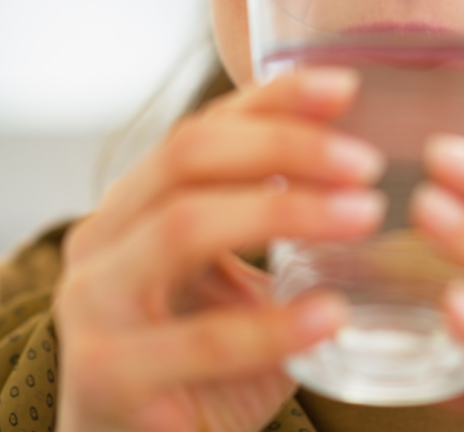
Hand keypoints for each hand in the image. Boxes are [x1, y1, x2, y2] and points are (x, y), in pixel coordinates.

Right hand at [54, 68, 387, 431]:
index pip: (203, 128)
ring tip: (365, 216)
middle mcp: (102, 240)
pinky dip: (275, 324)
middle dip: (286, 147)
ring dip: (286, 211)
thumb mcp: (234, 275)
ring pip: (184, 226)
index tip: (347, 86)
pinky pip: (202, 340)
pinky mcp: (111, 377)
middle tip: (367, 163)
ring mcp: (97, 306)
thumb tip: (359, 156)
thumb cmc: (199, 356)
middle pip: (189, 157)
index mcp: (134, 205)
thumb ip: (271, 217)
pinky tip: (333, 314)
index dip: (274, 100)